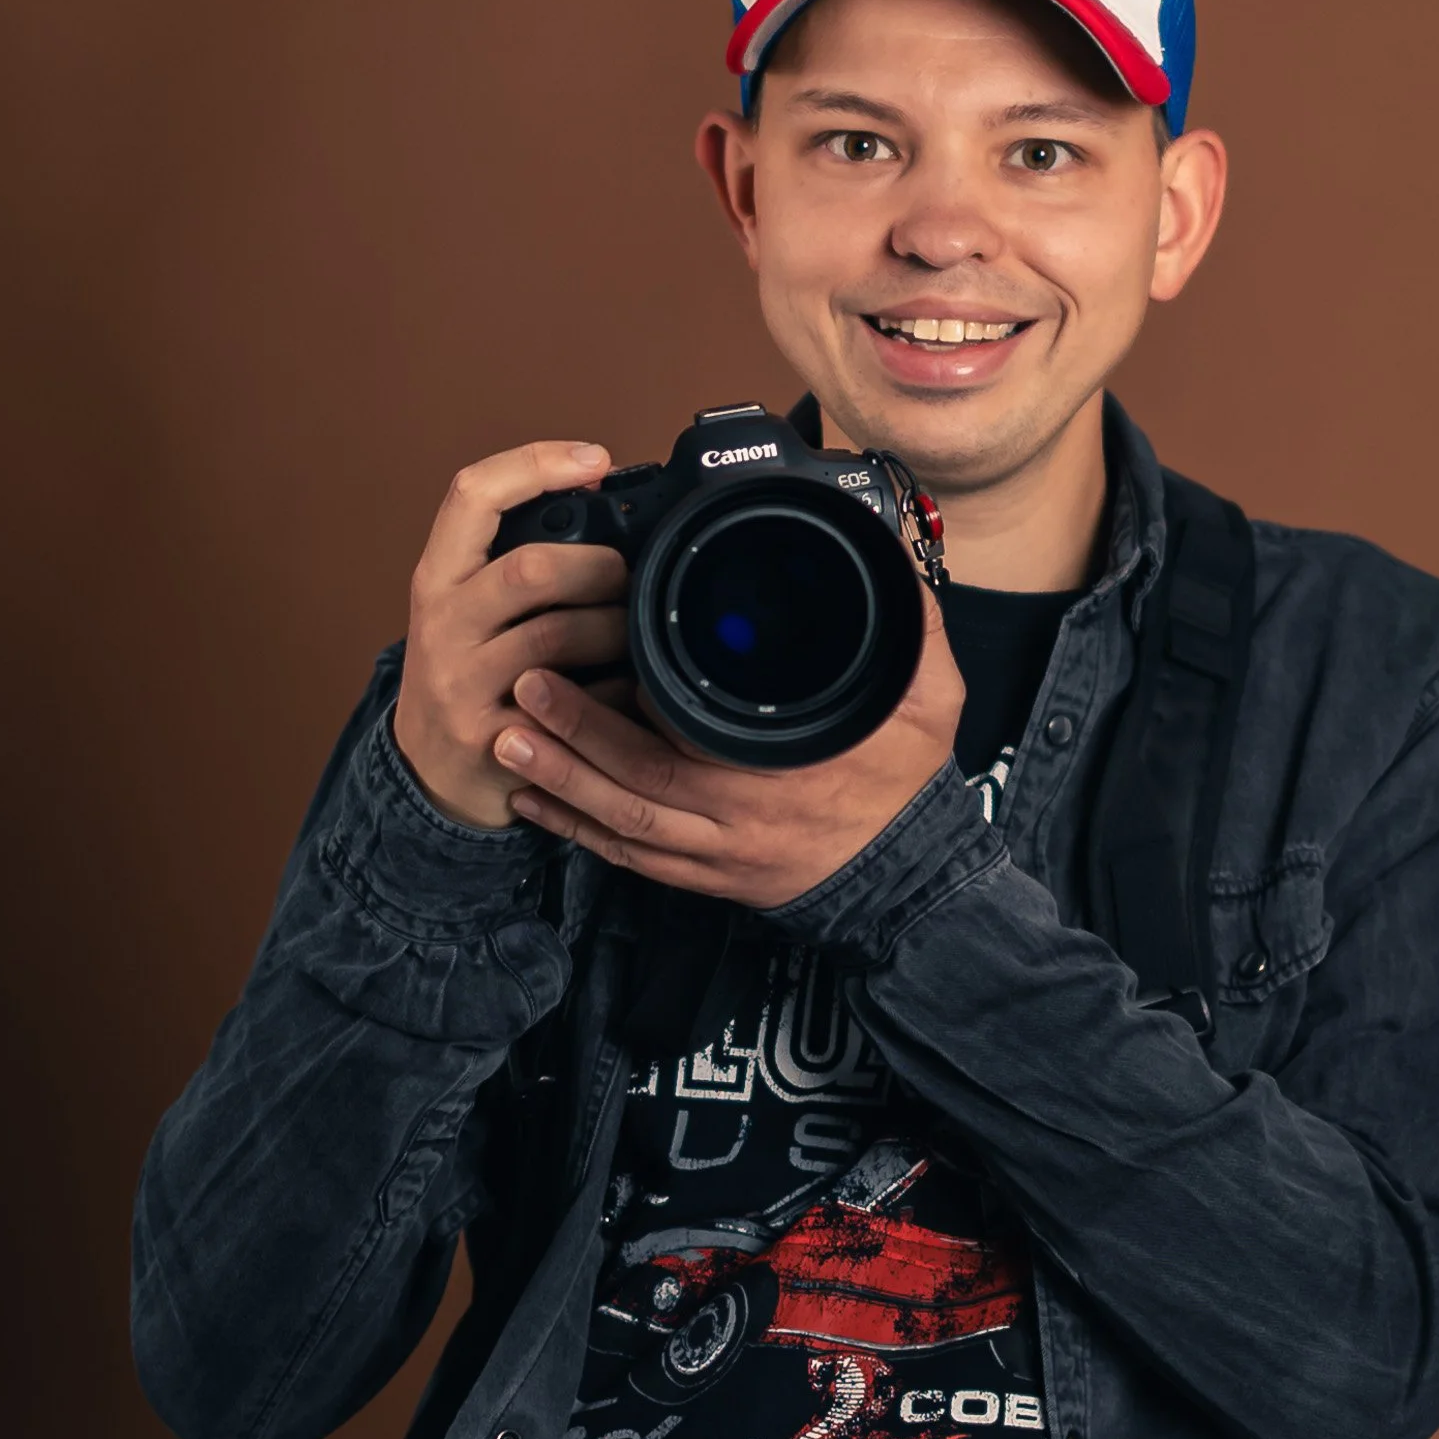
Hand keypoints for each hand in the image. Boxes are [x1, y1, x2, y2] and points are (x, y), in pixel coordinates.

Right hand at [393, 439, 630, 828]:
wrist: (431, 773)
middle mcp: (441, 624)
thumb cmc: (471, 674)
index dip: (535, 465)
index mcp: (438, 578)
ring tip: (635, 633)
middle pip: (530, 569)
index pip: (471, 496)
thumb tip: (604, 493)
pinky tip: (630, 689)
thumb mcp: (471, 608)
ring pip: (556, 636)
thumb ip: (517, 559)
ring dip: (615, 629)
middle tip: (628, 576)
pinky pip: (575, 704)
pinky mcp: (492, 738)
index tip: (594, 460)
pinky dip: (615, 691)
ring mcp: (461, 684)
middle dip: (599, 566)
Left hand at [489, 582, 963, 907]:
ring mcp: (718, 857)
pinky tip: (536, 806)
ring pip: (622, 825)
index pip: (692, 741)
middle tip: (524, 688)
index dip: (630, 710)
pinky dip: (578, 834)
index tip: (588, 660)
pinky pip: (630, 860)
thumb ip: (912, 630)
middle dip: (573, 737)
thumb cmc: (909, 788)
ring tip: (507, 740)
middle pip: (637, 784)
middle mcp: (739, 823)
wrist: (912, 882)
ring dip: (560, 785)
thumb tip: (889, 555)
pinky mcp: (707, 879)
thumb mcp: (930, 703)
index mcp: (782, 776)